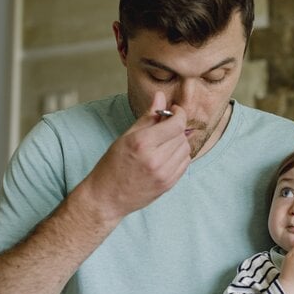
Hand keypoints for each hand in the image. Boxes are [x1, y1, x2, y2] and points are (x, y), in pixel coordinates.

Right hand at [78, 91, 190, 222]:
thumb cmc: (112, 165)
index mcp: (142, 143)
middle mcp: (155, 159)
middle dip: (176, 128)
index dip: (179, 114)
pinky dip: (180, 156)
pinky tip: (166, 155)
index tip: (174, 111)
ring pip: (186, 149)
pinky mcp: (169, 184)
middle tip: (165, 127)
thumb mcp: (126, 137)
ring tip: (164, 142)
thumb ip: (147, 117)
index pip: (176, 123)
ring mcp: (164, 174)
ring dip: (179, 142)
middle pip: (182, 135)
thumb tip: (160, 96)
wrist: (107, 197)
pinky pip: (185, 164)